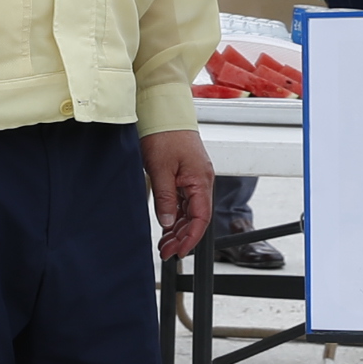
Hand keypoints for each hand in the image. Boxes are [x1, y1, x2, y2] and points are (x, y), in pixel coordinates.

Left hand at [142, 128, 214, 259]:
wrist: (164, 112)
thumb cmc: (165, 134)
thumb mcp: (160, 168)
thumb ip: (166, 197)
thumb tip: (167, 222)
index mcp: (200, 181)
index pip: (201, 219)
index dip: (190, 238)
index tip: (178, 252)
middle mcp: (202, 181)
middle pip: (196, 218)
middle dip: (182, 237)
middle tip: (165, 251)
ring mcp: (194, 179)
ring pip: (190, 212)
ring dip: (177, 228)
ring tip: (163, 243)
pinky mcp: (186, 176)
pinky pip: (184, 202)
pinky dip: (175, 215)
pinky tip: (166, 226)